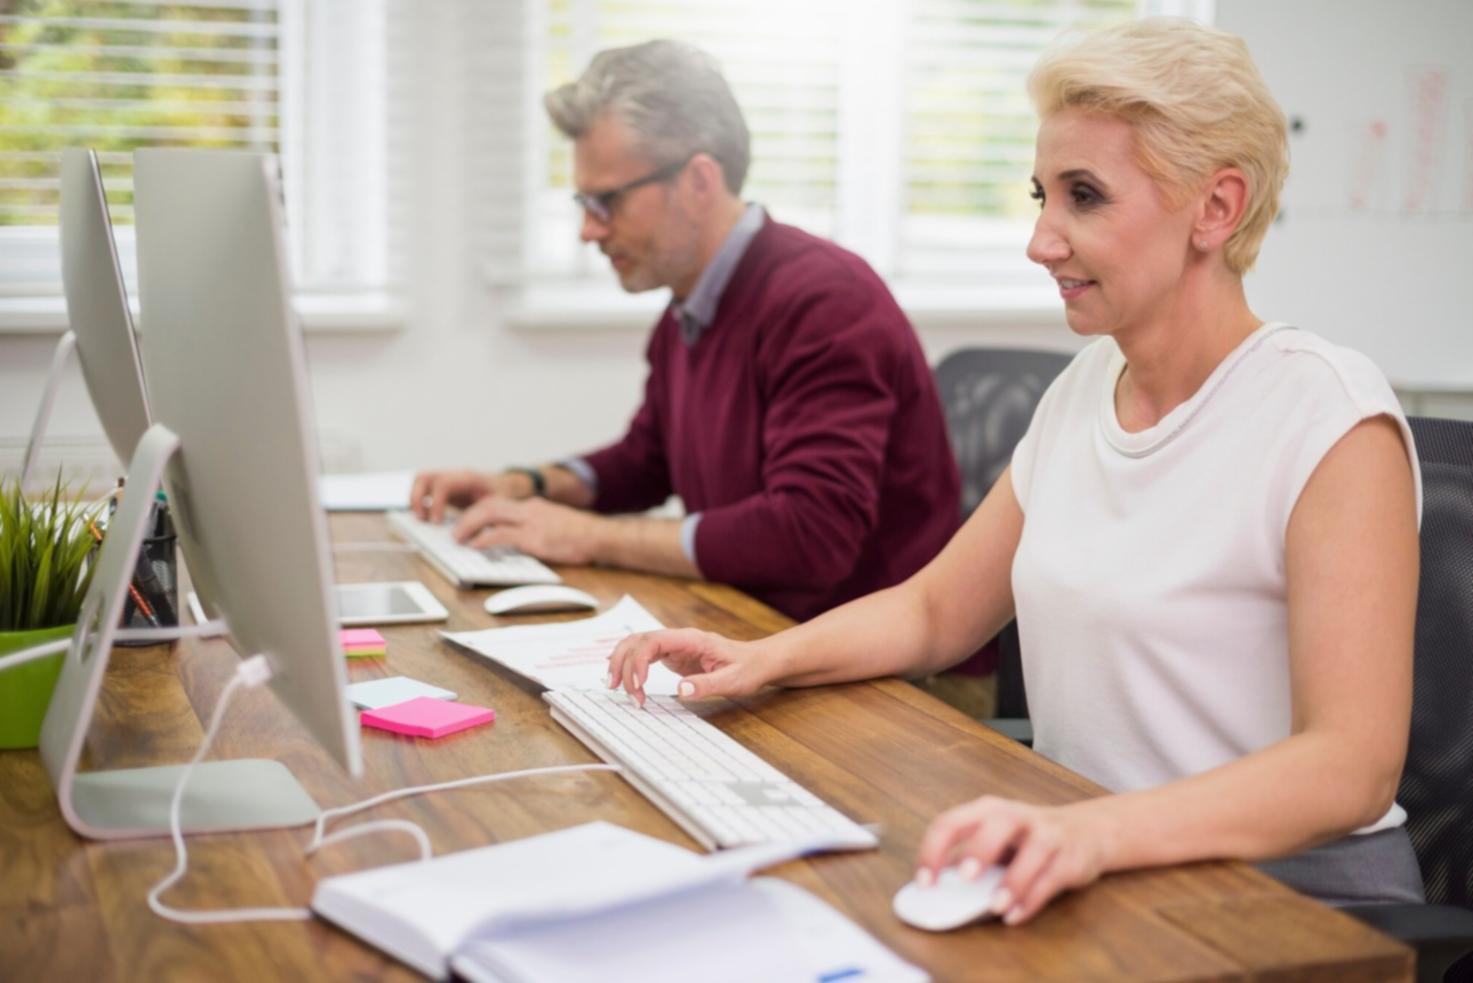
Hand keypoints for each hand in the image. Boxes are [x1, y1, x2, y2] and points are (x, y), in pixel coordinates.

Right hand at [410, 470, 531, 521]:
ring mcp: (446, 478)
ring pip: (419, 480)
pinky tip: (426, 516)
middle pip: (424, 477)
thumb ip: (484, 518)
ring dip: (415, 499)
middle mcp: (453, 475)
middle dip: (418, 499)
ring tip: (422, 518)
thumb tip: (473, 537)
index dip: (436, 503)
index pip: (443, 484)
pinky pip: (422, 488)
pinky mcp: (441, 486)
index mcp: (468, 478)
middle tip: (423, 520)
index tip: (437, 523)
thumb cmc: (502, 496)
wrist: (504, 486)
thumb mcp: (498, 507)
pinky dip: (418, 501)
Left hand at [453, 496, 601, 564]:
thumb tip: (515, 543)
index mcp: (533, 507)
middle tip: (455, 531)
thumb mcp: (555, 525)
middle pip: (489, 504)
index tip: (466, 522)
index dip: (477, 512)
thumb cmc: (582, 536)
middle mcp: (529, 510)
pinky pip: (502, 534)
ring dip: (469, 525)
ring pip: (489, 513)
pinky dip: (484, 539)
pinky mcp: (535, 538)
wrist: (601, 536)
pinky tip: (476, 546)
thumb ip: (534, 529)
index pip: (498, 502)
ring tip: (459, 538)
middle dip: (467, 516)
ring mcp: (531, 522)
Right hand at [607, 628, 770, 705]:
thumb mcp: (733, 681)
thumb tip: (681, 689)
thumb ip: (708, 685)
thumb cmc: (748, 669)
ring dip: (621, 663)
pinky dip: (629, 666)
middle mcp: (678, 639)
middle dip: (624, 665)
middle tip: (624, 693)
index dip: (639, 661)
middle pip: (638, 642)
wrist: (758, 662)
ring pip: (636, 646)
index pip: (653, 641)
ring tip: (614, 687)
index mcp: (691, 639)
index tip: (639, 685)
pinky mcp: (671, 656)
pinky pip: (643, 656)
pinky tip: (623, 680)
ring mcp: (673, 646)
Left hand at [914, 796, 1113, 925]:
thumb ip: (965, 857)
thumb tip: (934, 884)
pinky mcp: (1070, 858)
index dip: (933, 850)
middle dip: (981, 849)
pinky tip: (1015, 915)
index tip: (924, 882)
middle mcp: (1018, 816)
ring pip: (1034, 851)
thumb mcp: (993, 839)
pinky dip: (1032, 899)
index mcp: (988, 810)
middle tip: (965, 877)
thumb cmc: (1026, 837)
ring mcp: (1048, 835)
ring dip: (1014, 880)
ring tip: (995, 906)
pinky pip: (1052, 878)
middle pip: (999, 823)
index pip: (953, 822)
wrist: (1086, 830)